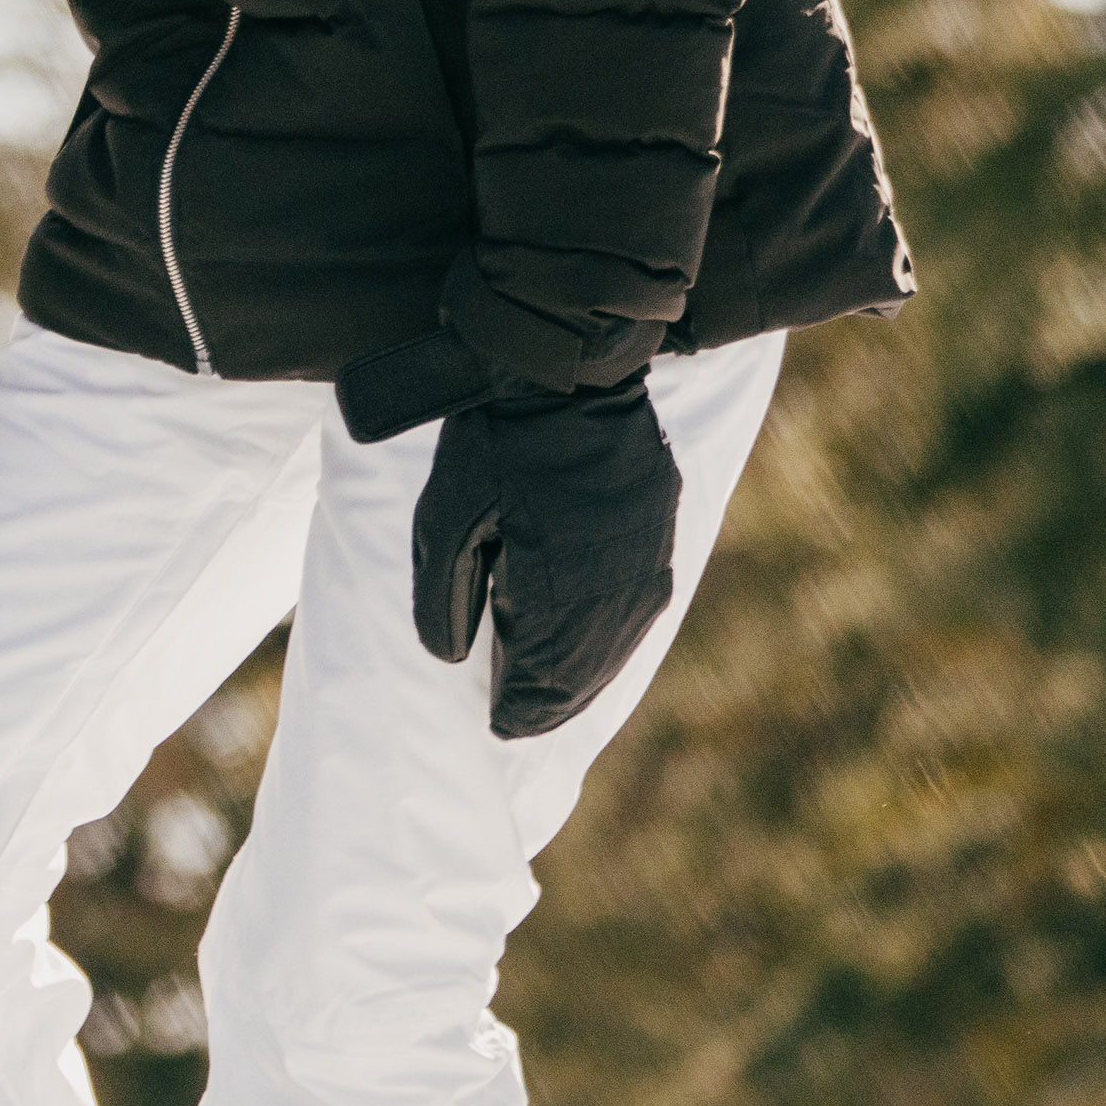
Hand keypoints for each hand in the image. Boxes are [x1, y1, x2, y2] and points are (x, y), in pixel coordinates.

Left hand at [408, 379, 679, 737]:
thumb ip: (443, 600)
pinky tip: (594, 643)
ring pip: (617, 643)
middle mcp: (613, 590)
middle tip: (520, 721)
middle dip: (550, 701)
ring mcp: (646, 562)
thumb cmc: (492, 449)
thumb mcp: (443, 523)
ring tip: (552, 696)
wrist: (570, 377)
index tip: (499, 728)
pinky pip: (640, 605)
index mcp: (557, 593)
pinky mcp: (662, 534)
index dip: (519, 710)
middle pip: (584, 672)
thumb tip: (454, 661)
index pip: (542, 681)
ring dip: (585, 675)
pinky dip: (612, 635)